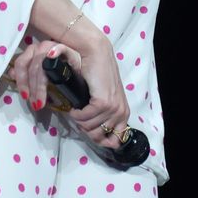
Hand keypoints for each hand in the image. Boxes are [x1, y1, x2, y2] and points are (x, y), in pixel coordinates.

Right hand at [11, 37, 129, 150]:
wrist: (96, 55)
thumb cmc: (98, 76)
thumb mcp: (104, 99)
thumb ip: (103, 117)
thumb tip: (99, 137)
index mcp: (123, 112)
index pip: (116, 139)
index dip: (101, 141)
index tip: (89, 133)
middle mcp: (121, 112)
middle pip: (99, 136)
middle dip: (86, 130)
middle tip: (79, 118)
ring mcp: (113, 107)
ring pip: (90, 128)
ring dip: (79, 121)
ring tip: (77, 110)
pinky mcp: (103, 102)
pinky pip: (85, 118)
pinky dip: (76, 114)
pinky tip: (74, 107)